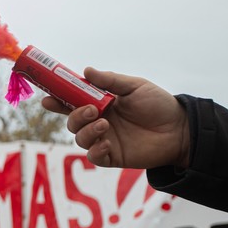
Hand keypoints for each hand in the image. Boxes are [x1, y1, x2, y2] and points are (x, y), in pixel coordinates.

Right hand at [42, 68, 189, 168]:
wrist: (179, 129)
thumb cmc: (158, 105)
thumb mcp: (135, 86)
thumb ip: (110, 81)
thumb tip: (86, 71)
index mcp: (100, 104)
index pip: (72, 102)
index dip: (58, 101)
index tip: (47, 98)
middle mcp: (99, 121)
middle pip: (72, 122)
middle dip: (75, 116)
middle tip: (92, 110)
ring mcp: (104, 139)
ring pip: (79, 139)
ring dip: (86, 131)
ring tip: (105, 125)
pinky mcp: (112, 156)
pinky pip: (93, 156)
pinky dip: (95, 150)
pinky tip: (107, 142)